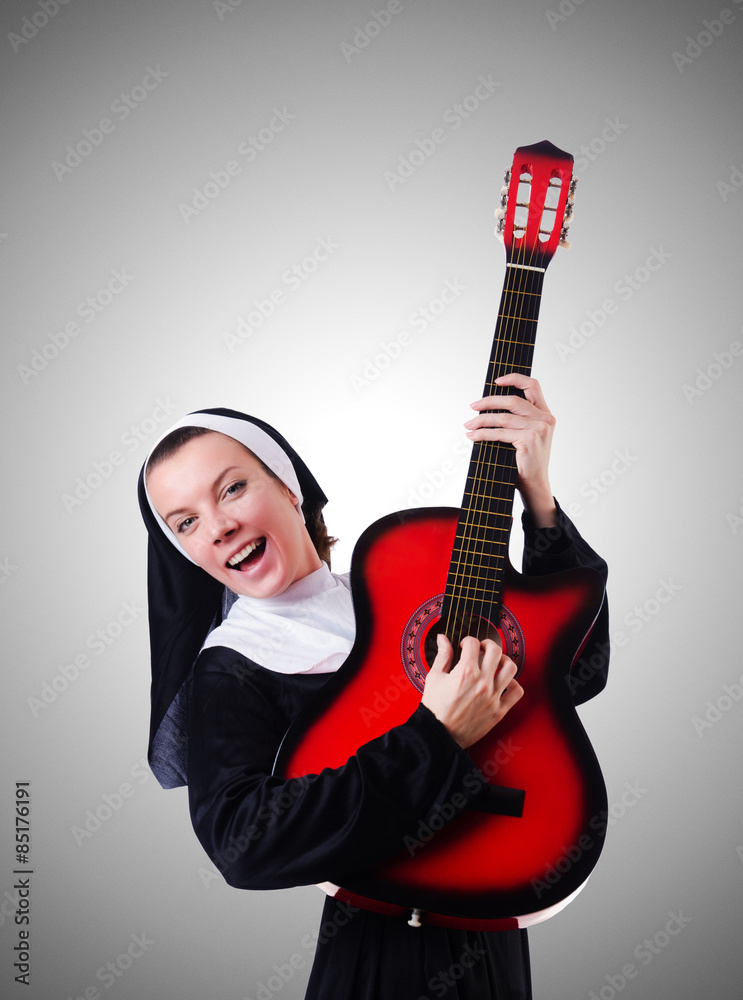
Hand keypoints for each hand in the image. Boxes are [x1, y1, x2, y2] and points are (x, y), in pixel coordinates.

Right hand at [421, 635, 523, 747]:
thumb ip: (443, 655)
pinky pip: (517, 692)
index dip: (468, 641)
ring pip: (510, 668)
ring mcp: (493, 696)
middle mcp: (482, 682)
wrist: (440, 734)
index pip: (474, 643)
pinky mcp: (499, 710)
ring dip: (503, 661)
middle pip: (496, 651)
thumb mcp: (434, 677)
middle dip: (488, 644)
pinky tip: (503, 682)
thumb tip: (443, 638)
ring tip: (495, 663)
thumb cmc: (435, 708)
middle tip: (482, 649)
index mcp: (466, 672)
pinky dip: (513, 684)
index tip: (465, 646)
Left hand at [464, 372, 555, 526]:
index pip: (533, 385)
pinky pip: (500, 433)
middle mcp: (545, 419)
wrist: (534, 484)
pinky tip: (473, 436)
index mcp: (546, 414)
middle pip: (513, 400)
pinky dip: (483, 434)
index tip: (496, 381)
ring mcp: (538, 429)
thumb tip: (488, 406)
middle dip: (489, 401)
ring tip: (468, 424)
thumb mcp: (527, 434)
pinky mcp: (529, 440)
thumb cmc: (526, 460)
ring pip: (503, 418)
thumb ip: (517, 418)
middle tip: (473, 406)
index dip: (514, 378)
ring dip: (481, 420)